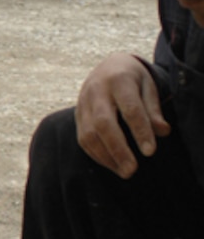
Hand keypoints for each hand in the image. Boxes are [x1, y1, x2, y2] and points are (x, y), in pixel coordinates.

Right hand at [75, 54, 168, 177]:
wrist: (107, 66)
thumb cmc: (132, 80)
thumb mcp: (148, 86)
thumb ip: (153, 109)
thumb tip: (162, 132)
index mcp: (119, 80)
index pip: (130, 108)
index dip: (140, 131)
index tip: (150, 152)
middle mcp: (96, 90)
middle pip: (103, 123)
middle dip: (118, 149)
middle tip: (132, 170)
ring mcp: (83, 103)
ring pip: (89, 134)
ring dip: (106, 156)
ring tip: (125, 172)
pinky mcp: (77, 115)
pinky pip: (83, 139)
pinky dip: (97, 155)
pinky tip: (113, 164)